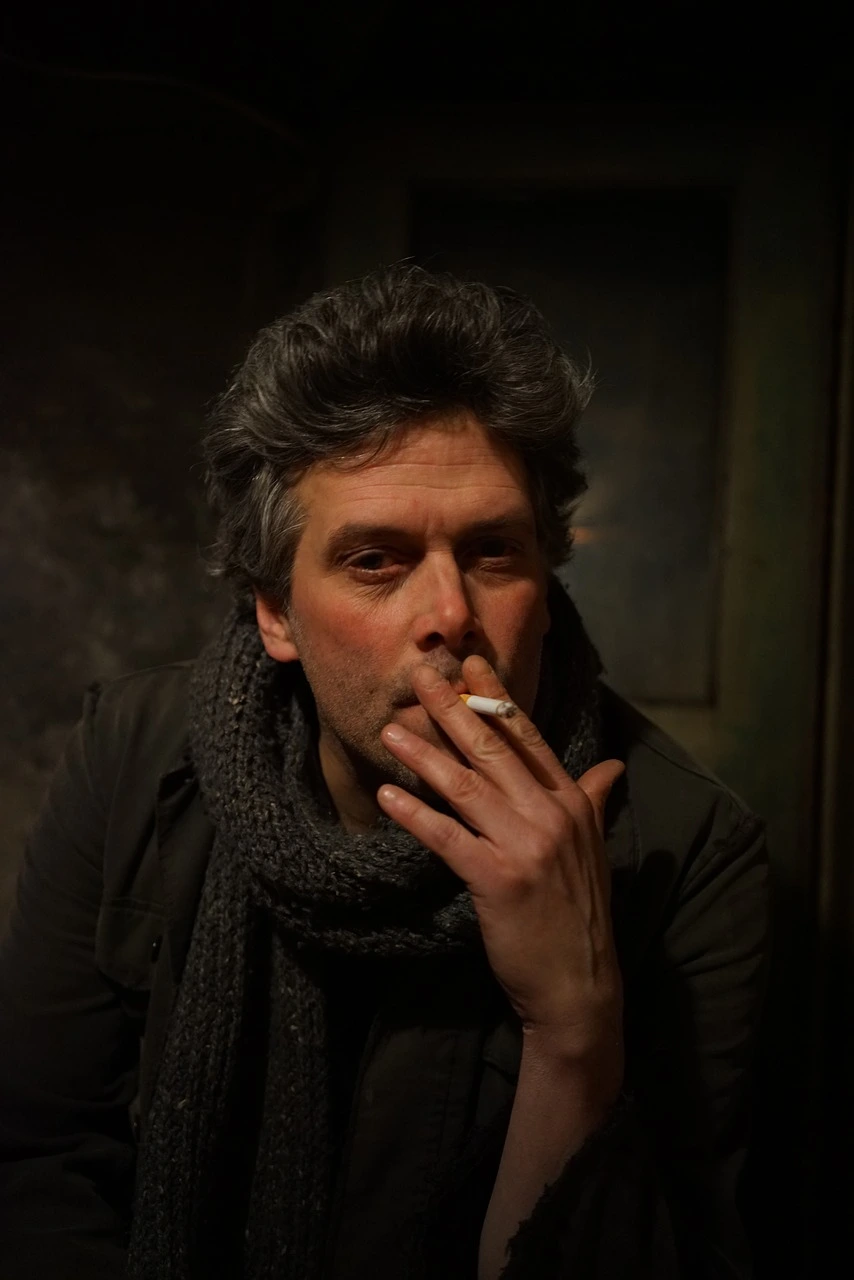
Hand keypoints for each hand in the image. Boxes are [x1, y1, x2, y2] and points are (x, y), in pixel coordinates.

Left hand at [377, 655, 624, 1069]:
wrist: (580, 986)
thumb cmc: (578, 916)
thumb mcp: (593, 850)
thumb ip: (595, 801)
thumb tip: (612, 766)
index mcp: (573, 803)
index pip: (528, 737)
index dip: (496, 699)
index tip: (469, 665)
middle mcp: (552, 815)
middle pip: (493, 749)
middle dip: (453, 708)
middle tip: (420, 675)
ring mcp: (526, 846)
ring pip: (466, 786)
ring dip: (424, 754)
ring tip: (391, 729)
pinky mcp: (498, 879)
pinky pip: (448, 837)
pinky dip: (416, 814)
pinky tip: (389, 796)